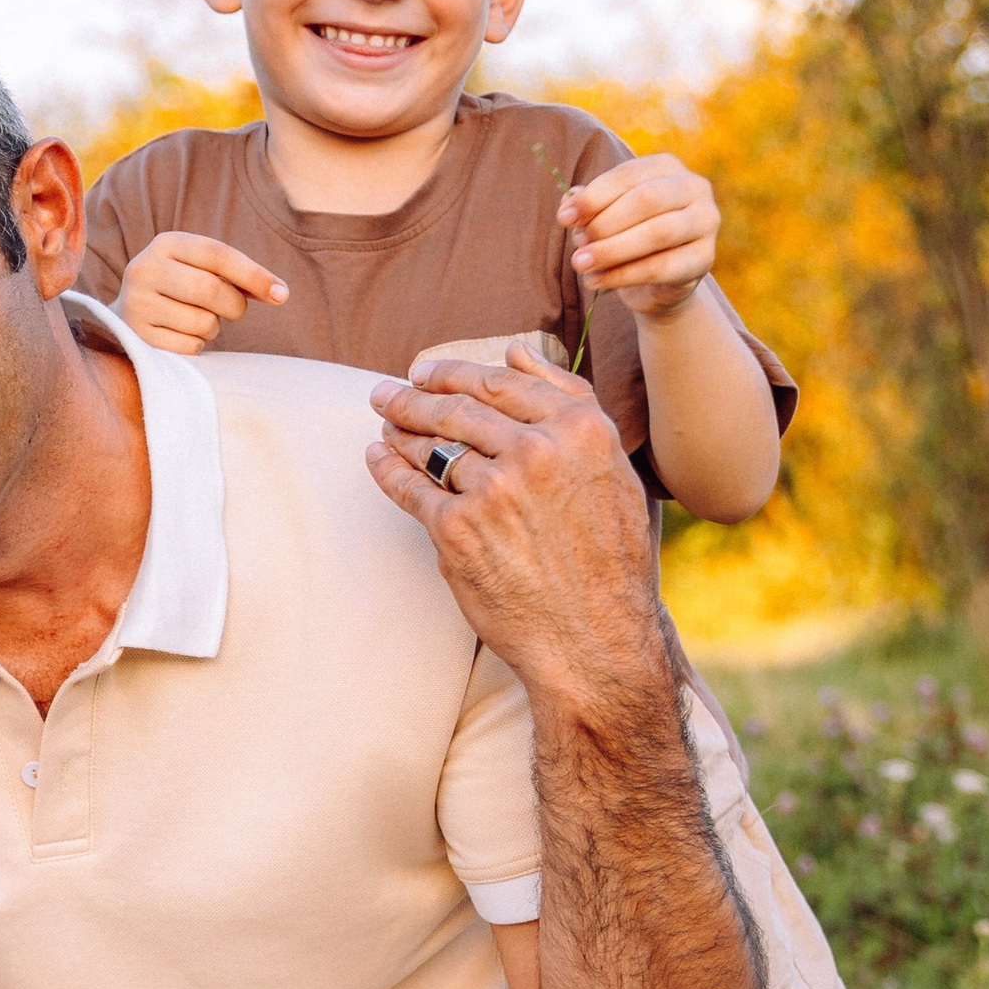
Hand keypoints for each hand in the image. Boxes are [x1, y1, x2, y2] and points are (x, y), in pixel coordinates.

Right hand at [114, 231, 289, 352]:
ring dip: (213, 327)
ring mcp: (137, 305)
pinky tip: (181, 335)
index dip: (254, 274)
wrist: (125, 318)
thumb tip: (278, 293)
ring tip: (196, 320)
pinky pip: (189, 347)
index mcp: (166, 244)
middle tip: (235, 310)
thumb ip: (234, 275)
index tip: (282, 294)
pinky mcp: (138, 337)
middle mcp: (145, 269)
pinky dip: (197, 345)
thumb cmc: (178, 289)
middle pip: (211, 289)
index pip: (218, 254)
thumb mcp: (199, 269)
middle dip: (234, 305)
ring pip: (202, 322)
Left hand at [366, 346, 661, 699]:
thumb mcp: (611, 467)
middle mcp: (537, 451)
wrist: (595, 638)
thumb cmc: (608, 558)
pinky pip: (410, 488)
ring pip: (431, 446)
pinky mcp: (458, 530)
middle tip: (385, 393)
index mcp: (580, 429)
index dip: (452, 372)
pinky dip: (387, 470)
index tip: (426, 371)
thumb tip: (517, 349)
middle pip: (457, 408)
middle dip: (412, 397)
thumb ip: (571, 402)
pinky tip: (377, 459)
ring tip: (382, 424)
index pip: (500, 382)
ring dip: (398, 431)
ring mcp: (494, 489)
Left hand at [559, 152, 717, 320]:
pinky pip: (661, 267)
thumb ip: (590, 207)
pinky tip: (596, 281)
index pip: (628, 175)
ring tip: (580, 264)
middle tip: (576, 245)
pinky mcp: (705, 258)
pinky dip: (623, 276)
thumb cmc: (629, 237)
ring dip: (612, 250)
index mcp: (667, 167)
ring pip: (657, 234)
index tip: (564, 218)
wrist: (659, 282)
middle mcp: (694, 187)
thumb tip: (568, 202)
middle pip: (646, 200)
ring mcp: (706, 222)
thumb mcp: (607, 217)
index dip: (594, 196)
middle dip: (605, 223)